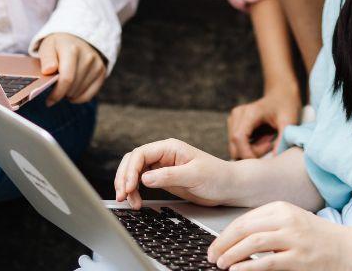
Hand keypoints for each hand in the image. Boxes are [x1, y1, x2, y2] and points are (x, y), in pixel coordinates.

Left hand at [38, 33, 106, 105]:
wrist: (76, 38)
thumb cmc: (58, 46)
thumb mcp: (47, 47)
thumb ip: (46, 59)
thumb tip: (48, 70)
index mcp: (72, 50)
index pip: (67, 79)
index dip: (57, 93)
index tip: (49, 100)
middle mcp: (88, 57)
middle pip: (72, 88)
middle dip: (61, 94)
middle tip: (54, 91)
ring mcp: (97, 65)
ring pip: (79, 93)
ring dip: (69, 95)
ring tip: (63, 87)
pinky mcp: (102, 72)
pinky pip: (89, 95)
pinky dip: (78, 98)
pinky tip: (72, 92)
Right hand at [114, 138, 243, 209]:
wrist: (229, 186)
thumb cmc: (217, 176)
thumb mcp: (194, 175)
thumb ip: (169, 176)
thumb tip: (144, 178)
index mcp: (170, 147)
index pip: (141, 154)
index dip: (131, 170)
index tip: (129, 187)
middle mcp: (163, 155)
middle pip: (133, 161)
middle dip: (124, 178)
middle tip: (122, 196)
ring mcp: (161, 167)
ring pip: (134, 172)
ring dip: (127, 186)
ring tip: (130, 203)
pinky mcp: (163, 179)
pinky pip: (142, 182)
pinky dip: (135, 191)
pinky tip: (136, 201)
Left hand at [210, 203, 351, 269]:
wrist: (350, 250)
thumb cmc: (319, 238)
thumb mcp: (291, 222)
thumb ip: (267, 225)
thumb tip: (234, 239)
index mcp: (282, 208)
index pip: (245, 219)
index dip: (225, 233)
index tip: (215, 244)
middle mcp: (287, 220)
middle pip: (245, 228)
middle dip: (223, 243)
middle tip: (212, 255)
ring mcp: (293, 239)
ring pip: (253, 242)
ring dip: (232, 254)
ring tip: (221, 264)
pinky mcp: (298, 258)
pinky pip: (267, 261)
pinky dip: (248, 265)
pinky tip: (237, 269)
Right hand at [228, 86, 300, 158]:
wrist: (281, 94)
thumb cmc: (286, 106)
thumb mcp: (289, 121)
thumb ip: (283, 140)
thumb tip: (275, 158)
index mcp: (249, 113)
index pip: (238, 138)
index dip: (247, 153)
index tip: (263, 161)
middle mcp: (237, 115)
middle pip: (235, 145)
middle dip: (251, 153)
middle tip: (270, 144)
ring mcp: (233, 120)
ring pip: (235, 147)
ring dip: (251, 150)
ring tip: (268, 139)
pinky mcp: (234, 125)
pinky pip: (237, 145)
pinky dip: (250, 148)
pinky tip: (263, 138)